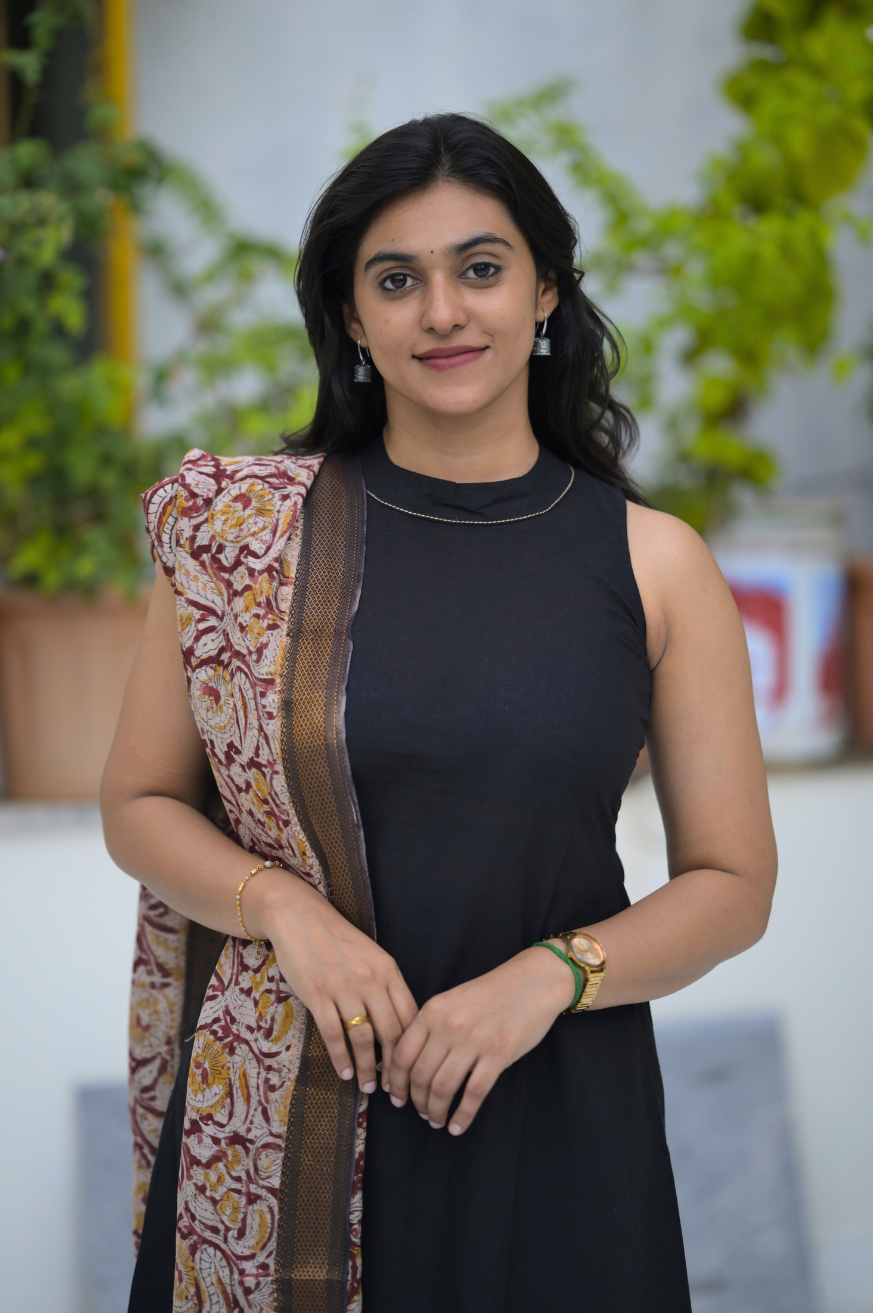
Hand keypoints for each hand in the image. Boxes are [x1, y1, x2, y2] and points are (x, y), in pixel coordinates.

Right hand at [248, 869, 418, 1094]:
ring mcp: (344, 988)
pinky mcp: (318, 995)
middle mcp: (371, 981)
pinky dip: (341, 1058)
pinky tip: (345, 1073)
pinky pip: (334, 1035)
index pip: (411, 1016)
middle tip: (395, 1090)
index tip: (414, 1070)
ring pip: (364, 1038)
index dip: (415, 1048)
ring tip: (369, 1086)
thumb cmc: (337, 940)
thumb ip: (385, 986)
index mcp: (388, 971)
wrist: (300, 918)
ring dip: (368, 1068)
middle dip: (396, 1067)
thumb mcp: (371, 957)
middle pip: (392, 1032)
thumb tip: (398, 1026)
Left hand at [385, 945, 574, 1134]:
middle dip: (416, 1101)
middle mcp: (449, 1025)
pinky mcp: (498, 1054)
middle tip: (420, 1112)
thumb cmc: (492, 992)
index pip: (402, 1054)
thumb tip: (413, 1061)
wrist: (533, 981)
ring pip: (443, 1088)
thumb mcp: (453, 999)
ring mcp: (474, 1040)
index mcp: (433, 1010)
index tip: (396, 1096)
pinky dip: (463, 1116)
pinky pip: (473, 1094)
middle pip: (420, 1075)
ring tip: (436, 1120)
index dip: (395, 1081)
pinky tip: (458, 1126)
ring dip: (436, 1111)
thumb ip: (432, 1025)